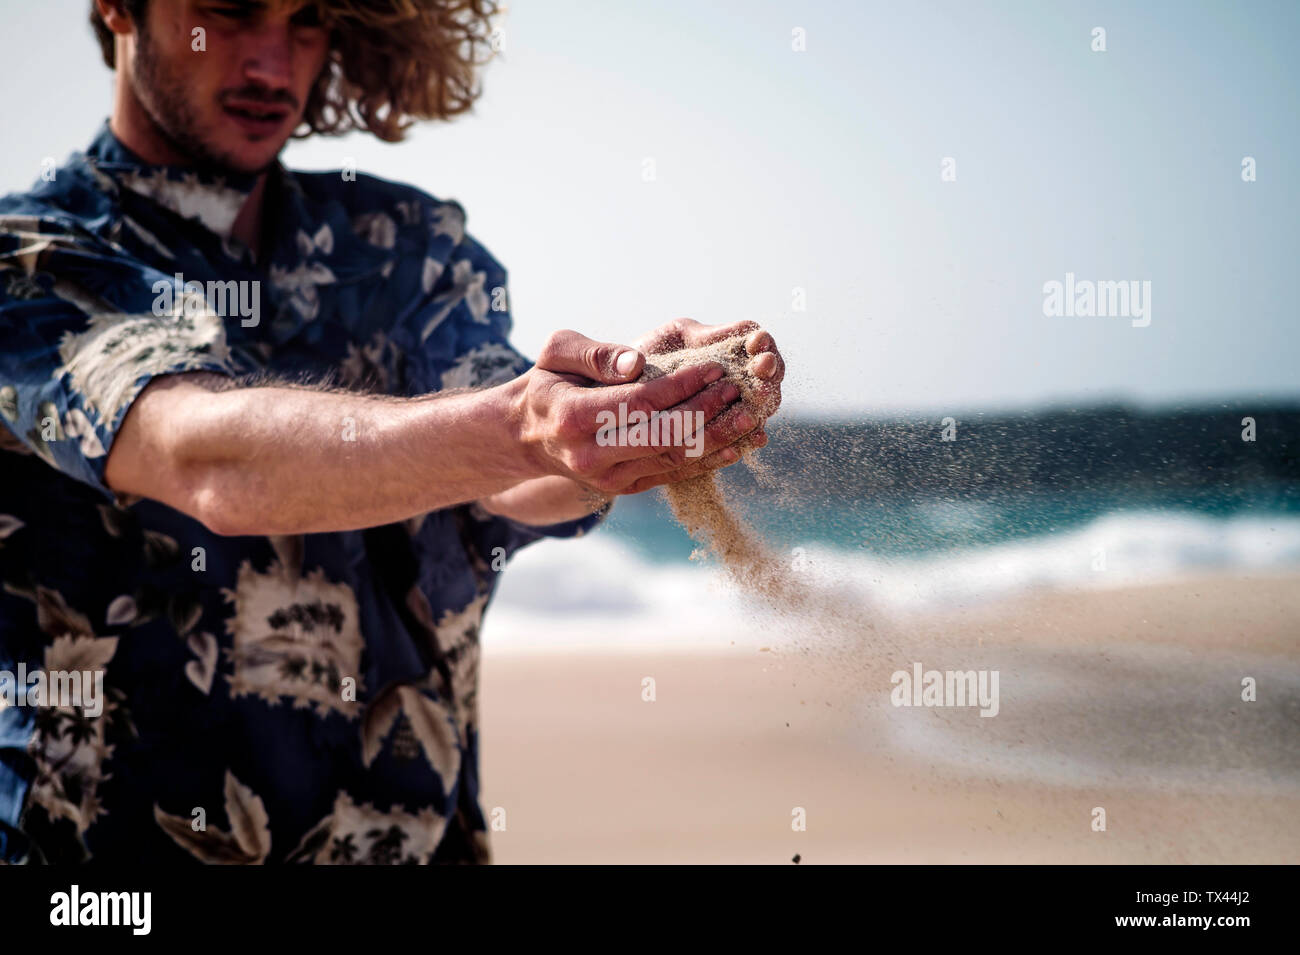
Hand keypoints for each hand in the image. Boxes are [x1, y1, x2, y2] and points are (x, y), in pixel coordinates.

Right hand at [512, 329, 769, 495]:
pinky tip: (738, 443)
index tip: (714, 365)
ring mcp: (609, 479)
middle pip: (663, 434)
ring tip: (749, 415)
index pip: (640, 402)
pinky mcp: (626, 489)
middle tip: (739, 387)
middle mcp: (591, 455)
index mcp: (573, 418)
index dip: (681, 384)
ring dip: (717, 438)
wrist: (528, 436)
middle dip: (707, 411)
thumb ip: (595, 353)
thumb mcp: (555, 352)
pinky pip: (674, 473)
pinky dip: (709, 459)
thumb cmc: (547, 383)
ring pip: (674, 459)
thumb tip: (637, 363)